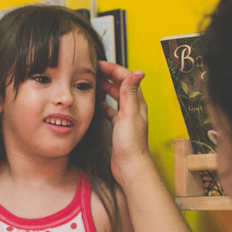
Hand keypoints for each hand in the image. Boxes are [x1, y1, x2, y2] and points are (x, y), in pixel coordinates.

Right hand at [99, 61, 150, 184]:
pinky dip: (103, 104)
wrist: (130, 167)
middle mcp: (133, 108)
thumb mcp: (128, 115)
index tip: (99, 64)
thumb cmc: (131, 144)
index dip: (113, 69)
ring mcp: (127, 118)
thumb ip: (130, 93)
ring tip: (93, 83)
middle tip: (93, 71)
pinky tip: (96, 104)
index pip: (127, 78)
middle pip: (121, 86)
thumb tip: (138, 72)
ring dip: (105, 88)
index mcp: (137, 103)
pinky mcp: (120, 127)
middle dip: (108, 75)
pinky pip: (111, 111)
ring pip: (116, 97)